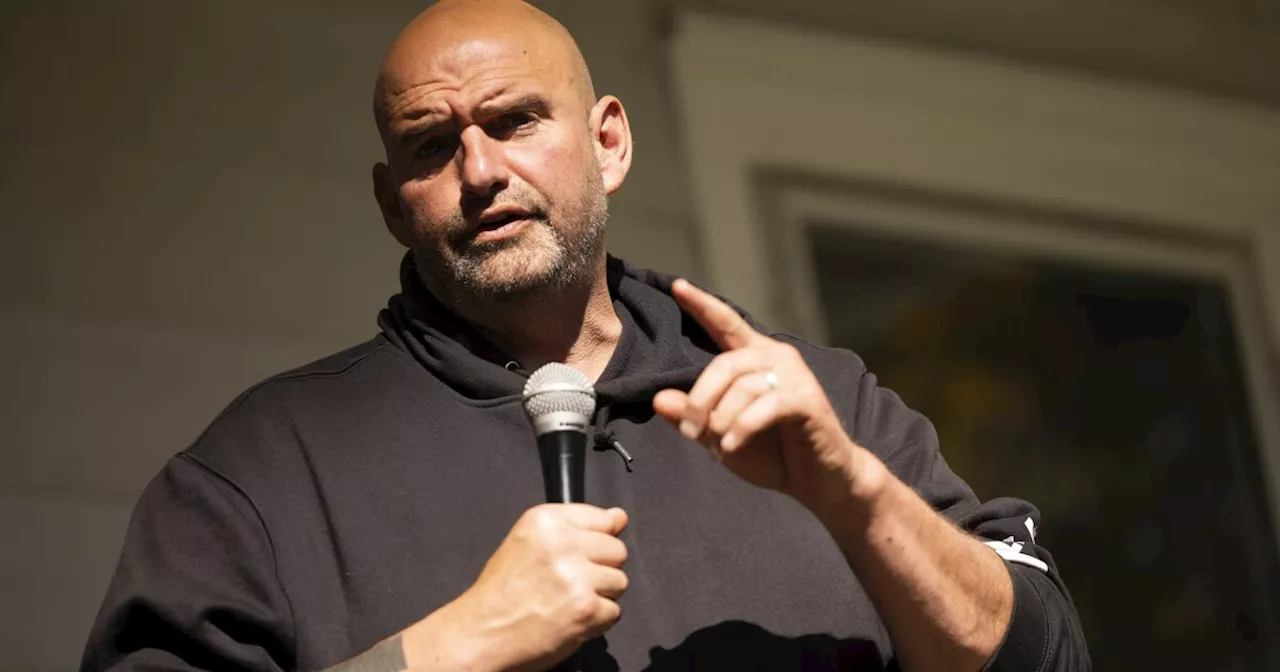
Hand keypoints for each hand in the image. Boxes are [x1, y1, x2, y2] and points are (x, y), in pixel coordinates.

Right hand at [406, 504, 628, 671]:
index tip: (580, 555)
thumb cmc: (500, 593)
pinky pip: (614, 612)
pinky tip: (570, 619)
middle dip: (600, 569)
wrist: (480, 634)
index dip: (596, 541)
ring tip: (567, 602)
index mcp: (546, 520)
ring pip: (620, 581)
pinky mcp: (587, 608)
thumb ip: (576, 527)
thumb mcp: (529, 543)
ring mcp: (577, 577)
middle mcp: (563, 543)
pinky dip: (597, 621)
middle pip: (617, 550)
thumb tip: (619, 517)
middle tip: (569, 584)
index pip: (604, 519)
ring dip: (600, 596)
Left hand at [654, 280, 879, 515]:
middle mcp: (777, 357)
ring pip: (743, 387)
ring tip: (719, 445)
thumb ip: (693, 416)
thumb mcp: (721, 435)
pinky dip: (743, 427)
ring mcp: (795, 376)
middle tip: (688, 431)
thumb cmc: (772, 453)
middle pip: (724, 365)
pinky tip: (732, 445)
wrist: (819, 481)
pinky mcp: (808, 400)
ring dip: (722, 419)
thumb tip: (658, 399)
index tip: (677, 286)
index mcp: (755, 358)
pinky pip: (766, 406)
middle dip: (700, 400)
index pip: (726, 324)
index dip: (702, 305)